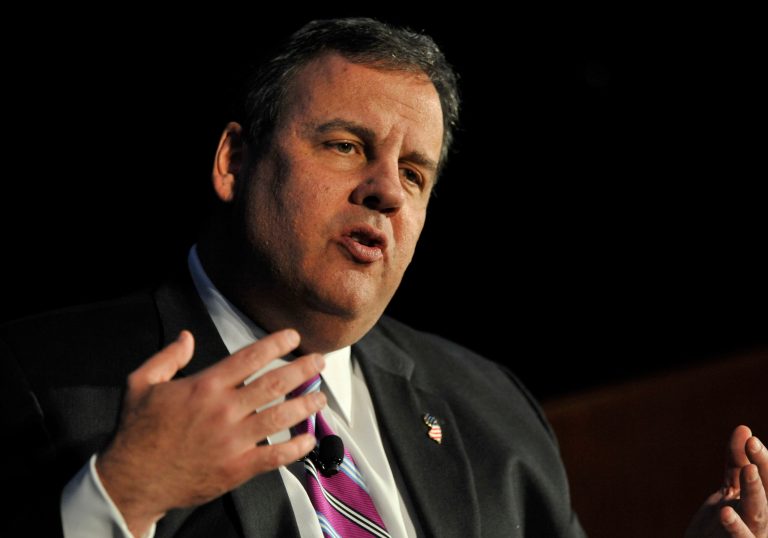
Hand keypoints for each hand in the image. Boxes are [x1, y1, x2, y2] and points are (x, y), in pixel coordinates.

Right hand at [95, 329, 324, 536]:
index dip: (276, 343)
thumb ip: (166, 357)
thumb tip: (187, 337)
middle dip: (302, 369)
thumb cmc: (137, 432)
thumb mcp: (140, 384)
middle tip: (319, 362)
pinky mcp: (236, 468)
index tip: (293, 336)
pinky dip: (295, 448)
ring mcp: (233, 440)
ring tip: (320, 397)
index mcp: (204, 386)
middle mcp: (224, 410)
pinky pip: (274, 456)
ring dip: (305, 405)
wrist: (131, 481)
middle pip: (274, 383)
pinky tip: (309, 440)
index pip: (250, 357)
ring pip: (280, 417)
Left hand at [685, 425, 767, 536]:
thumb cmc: (722, 524)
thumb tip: (744, 428)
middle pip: (767, 490)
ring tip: (749, 470)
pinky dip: (736, 527)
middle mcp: (764, 516)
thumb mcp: (730, 488)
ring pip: (758, 512)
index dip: (762, 458)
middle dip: (762, 466)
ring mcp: (755, 533)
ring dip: (755, 491)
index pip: (767, 476)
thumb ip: (736, 461)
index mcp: (764, 500)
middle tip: (753, 444)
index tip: (750, 438)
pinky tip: (725, 513)